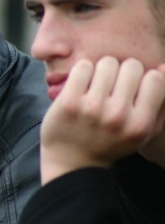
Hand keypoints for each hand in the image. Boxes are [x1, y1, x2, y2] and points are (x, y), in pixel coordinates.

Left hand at [40, 57, 164, 183]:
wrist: (71, 161)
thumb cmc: (110, 141)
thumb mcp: (142, 131)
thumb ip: (160, 102)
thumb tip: (163, 66)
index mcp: (140, 124)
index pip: (155, 78)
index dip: (144, 78)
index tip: (133, 88)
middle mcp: (118, 116)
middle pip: (132, 66)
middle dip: (123, 72)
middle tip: (113, 85)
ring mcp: (92, 108)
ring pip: (107, 62)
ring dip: (102, 70)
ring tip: (97, 85)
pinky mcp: (69, 101)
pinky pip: (83, 66)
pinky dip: (83, 71)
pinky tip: (81, 84)